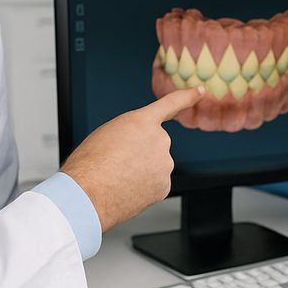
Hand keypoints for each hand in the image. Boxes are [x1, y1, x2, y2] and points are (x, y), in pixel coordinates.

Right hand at [60, 87, 203, 230]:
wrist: (88, 195)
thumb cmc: (90, 164)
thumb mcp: (106, 134)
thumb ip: (130, 133)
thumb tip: (137, 147)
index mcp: (142, 121)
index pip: (170, 104)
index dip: (186, 97)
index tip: (199, 92)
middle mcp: (159, 140)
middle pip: (155, 144)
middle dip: (141, 153)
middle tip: (118, 163)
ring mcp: (164, 164)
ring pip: (155, 166)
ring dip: (140, 171)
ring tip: (118, 177)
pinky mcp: (164, 186)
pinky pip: (155, 184)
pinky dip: (143, 188)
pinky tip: (126, 189)